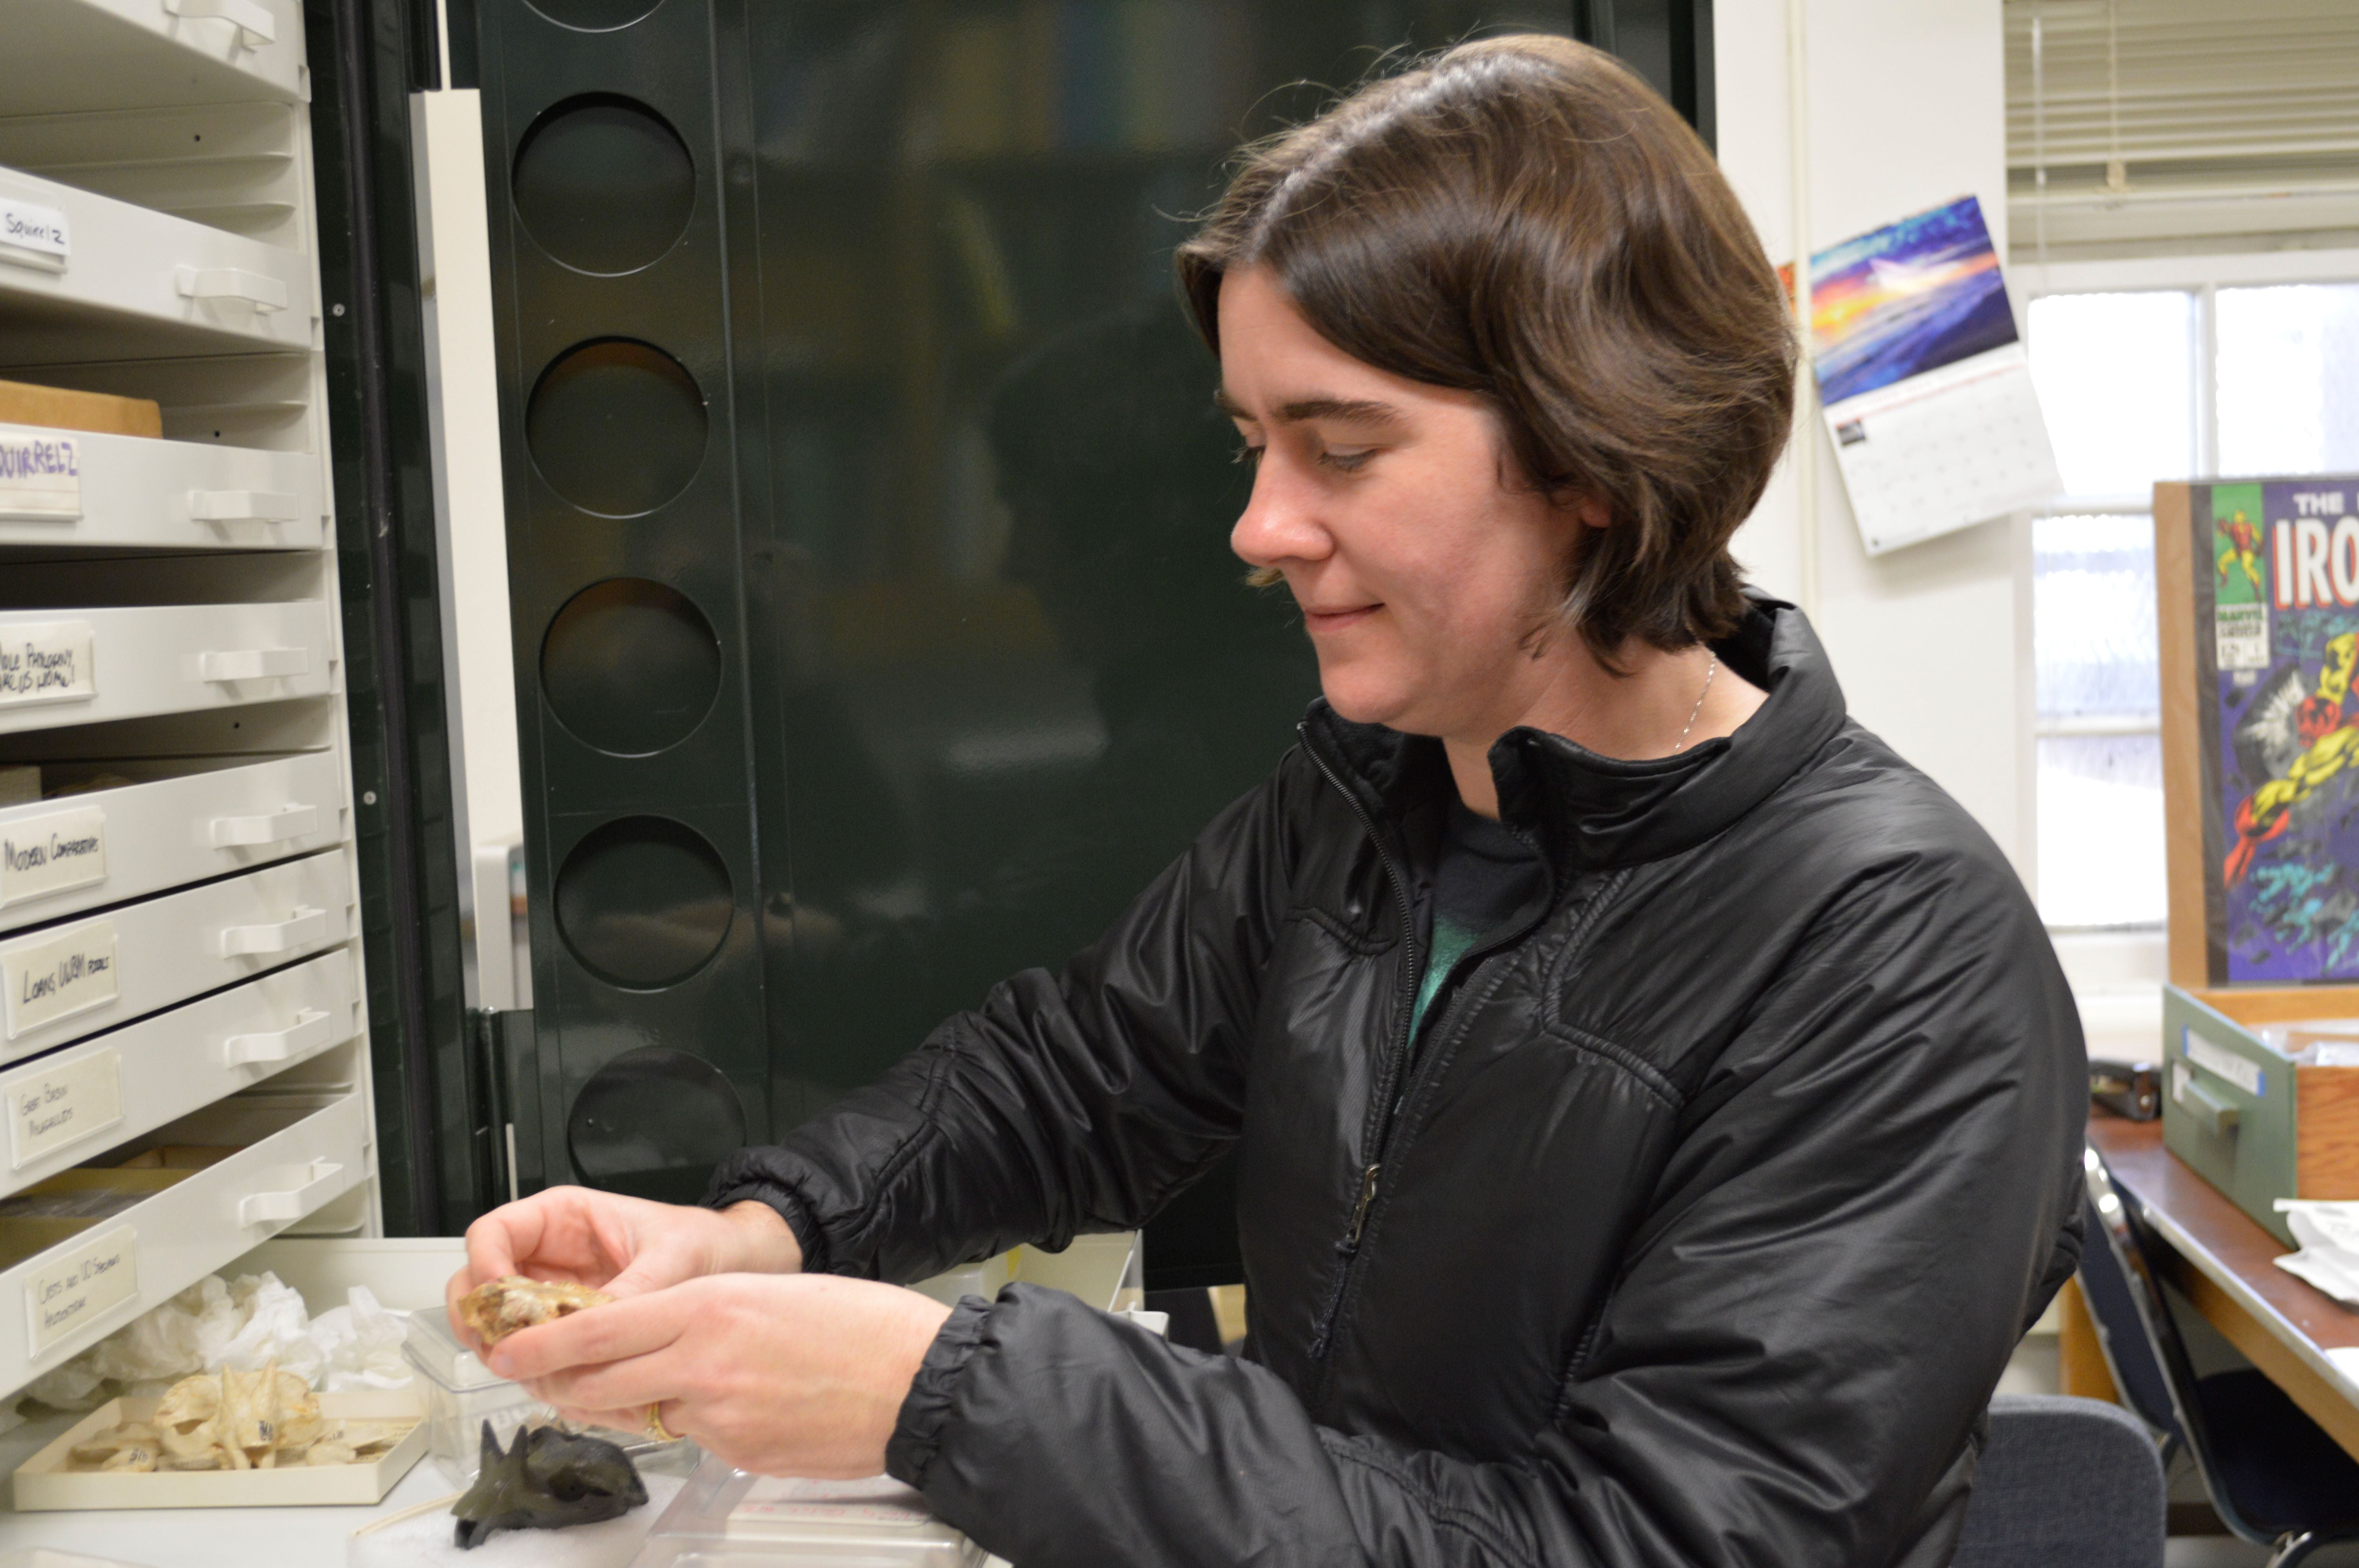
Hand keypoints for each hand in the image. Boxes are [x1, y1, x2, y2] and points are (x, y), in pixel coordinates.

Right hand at [446, 1187, 800, 1350]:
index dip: (484, 1267)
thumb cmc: (702, 1243)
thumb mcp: (673, 1256)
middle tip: (504, 1353)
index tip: (501, 1301)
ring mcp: (551, 1296)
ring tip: (540, 1375)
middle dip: (481, 1320)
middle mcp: (546, 1257)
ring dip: (507, 1354)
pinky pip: (533, 1352)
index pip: (491, 1233)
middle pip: (477, 1285)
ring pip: (497, 1326)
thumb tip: (597, 1328)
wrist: (732, 1266)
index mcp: (561, 1219)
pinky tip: (565, 1385)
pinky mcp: (567, 1332)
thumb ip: (634, 1289)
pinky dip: (538, 1372)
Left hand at [488, 1273, 954, 1478]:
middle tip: (546, 1379)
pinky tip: (735, 1405)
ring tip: (656, 1385)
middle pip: (600, 1382)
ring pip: (645, 1413)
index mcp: (710, 1307)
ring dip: (635, 1402)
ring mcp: (719, 1416)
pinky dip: (698, 1422)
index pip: (598, 1328)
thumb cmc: (860, 1326)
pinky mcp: (738, 1454)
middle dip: (564, 1384)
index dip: (542, 1345)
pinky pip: (695, 1438)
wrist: (916, 1381)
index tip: (507, 1348)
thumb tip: (668, 1337)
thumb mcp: (769, 1293)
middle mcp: (703, 1363)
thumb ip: (707, 1313)